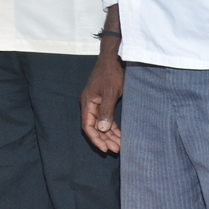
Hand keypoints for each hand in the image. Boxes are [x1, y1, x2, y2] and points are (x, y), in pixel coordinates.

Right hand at [80, 8, 123, 154]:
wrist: (115, 58)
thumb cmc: (112, 73)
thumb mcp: (110, 92)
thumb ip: (105, 111)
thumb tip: (101, 129)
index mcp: (88, 102)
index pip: (88, 126)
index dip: (95, 139)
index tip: (105, 149)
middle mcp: (91, 104)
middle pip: (95, 127)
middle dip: (105, 139)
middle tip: (116, 150)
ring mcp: (98, 103)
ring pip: (102, 123)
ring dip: (110, 135)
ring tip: (120, 145)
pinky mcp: (105, 100)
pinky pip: (107, 117)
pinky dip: (113, 127)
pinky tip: (121, 135)